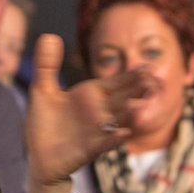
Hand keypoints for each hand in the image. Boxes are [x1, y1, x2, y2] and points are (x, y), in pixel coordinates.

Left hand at [25, 34, 153, 184]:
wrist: (38, 156)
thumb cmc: (44, 123)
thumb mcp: (42, 90)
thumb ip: (46, 65)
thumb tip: (48, 35)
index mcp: (91, 95)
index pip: (116, 83)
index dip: (131, 76)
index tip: (148, 67)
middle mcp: (99, 112)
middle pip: (123, 99)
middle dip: (138, 91)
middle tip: (154, 82)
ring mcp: (97, 131)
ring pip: (119, 120)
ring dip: (130, 113)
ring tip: (140, 104)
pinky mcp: (90, 149)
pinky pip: (105, 143)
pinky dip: (114, 138)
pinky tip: (123, 133)